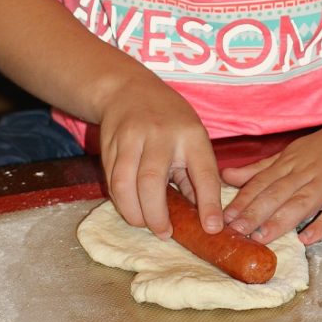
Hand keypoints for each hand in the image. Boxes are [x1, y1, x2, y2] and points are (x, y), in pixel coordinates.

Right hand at [98, 69, 222, 239]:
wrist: (127, 88)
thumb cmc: (169, 118)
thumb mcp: (192, 136)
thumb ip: (195, 174)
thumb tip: (202, 216)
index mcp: (191, 134)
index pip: (203, 171)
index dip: (209, 202)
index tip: (211, 228)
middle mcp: (160, 134)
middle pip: (152, 181)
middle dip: (156, 215)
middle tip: (164, 233)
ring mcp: (131, 137)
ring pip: (124, 183)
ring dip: (133, 212)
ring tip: (145, 224)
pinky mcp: (109, 144)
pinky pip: (112, 180)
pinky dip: (121, 200)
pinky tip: (130, 206)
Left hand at [220, 101, 321, 244]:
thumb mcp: (297, 151)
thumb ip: (263, 167)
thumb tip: (227, 176)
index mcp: (292, 161)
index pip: (262, 182)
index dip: (242, 200)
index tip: (220, 217)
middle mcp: (308, 170)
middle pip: (277, 192)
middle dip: (254, 211)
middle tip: (233, 230)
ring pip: (302, 200)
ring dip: (281, 219)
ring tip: (261, 237)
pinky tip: (309, 237)